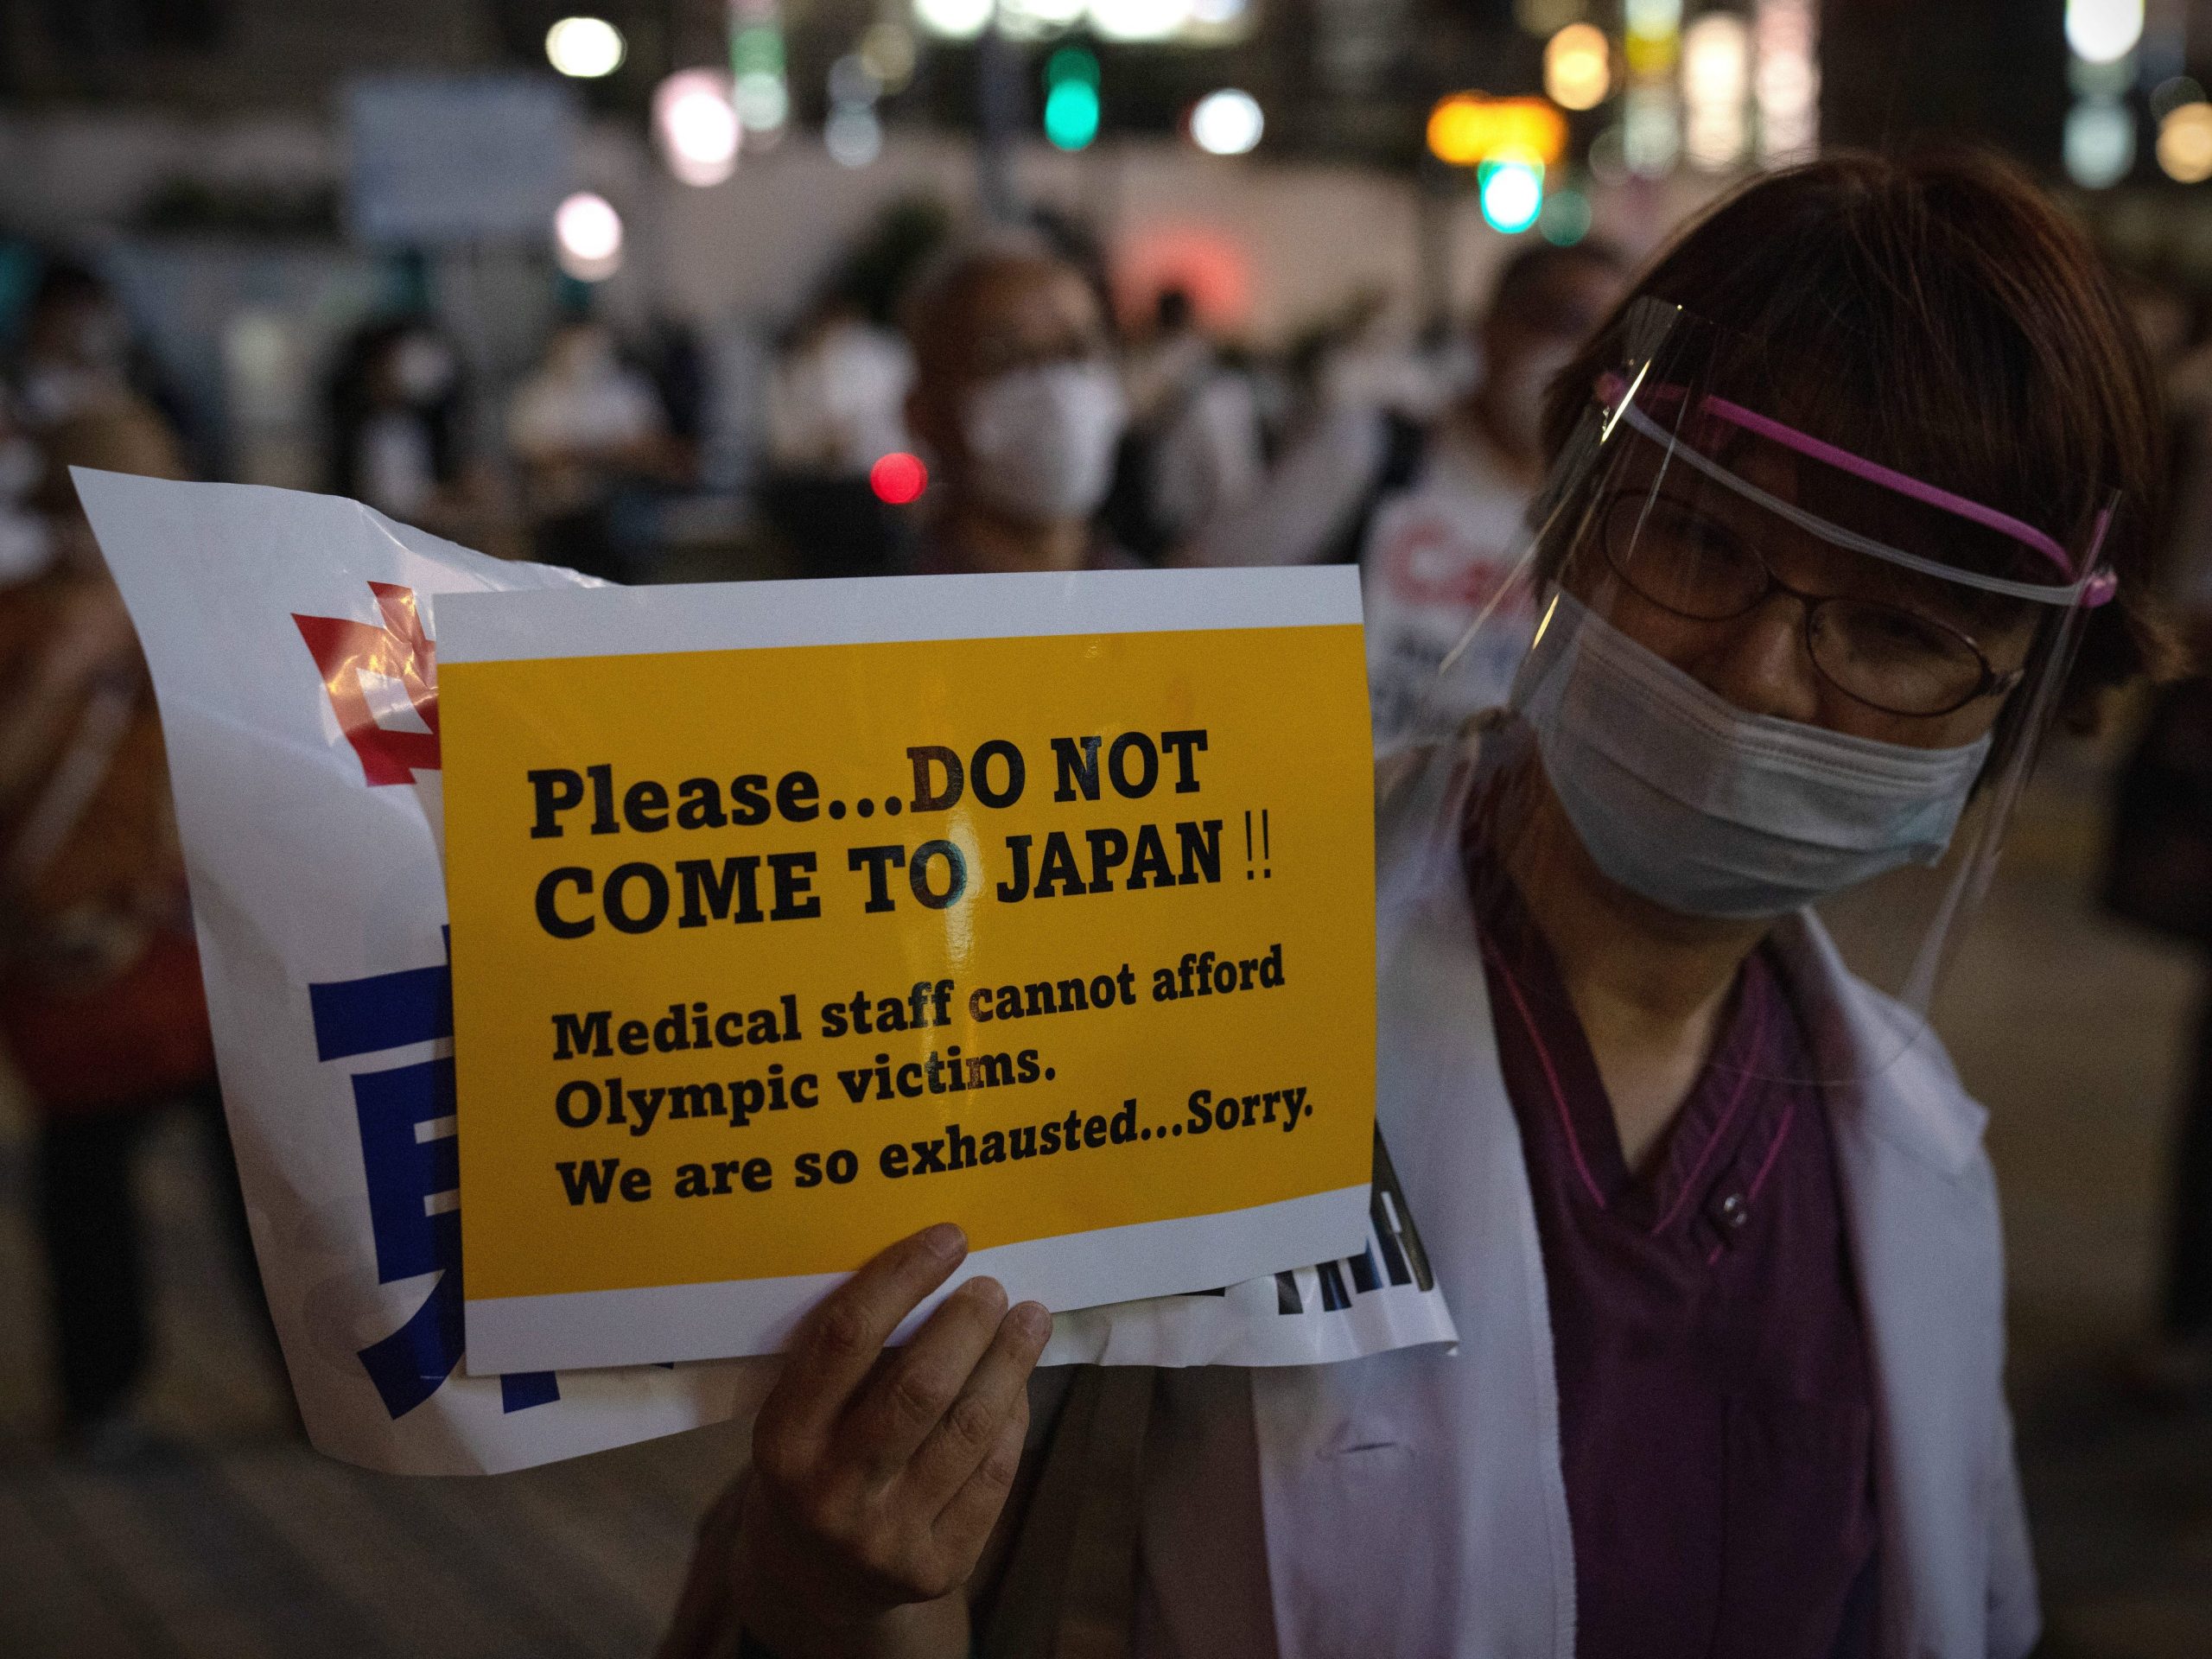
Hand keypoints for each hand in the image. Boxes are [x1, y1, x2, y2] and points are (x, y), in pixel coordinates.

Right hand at [735, 1223, 1052, 1655]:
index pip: (846, 1339)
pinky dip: (1012, 1420)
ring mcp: (886, 1538)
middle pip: (919, 1388)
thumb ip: (849, 1358)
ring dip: (1009, 1362)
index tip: (949, 1238)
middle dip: (968, 1324)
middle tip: (992, 1287)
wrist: (816, 1581)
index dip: (902, 1278)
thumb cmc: (815, 1461)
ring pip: (968, 1430)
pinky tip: (1018, 1384)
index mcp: (783, 1440)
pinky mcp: (938, 1567)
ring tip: (1030, 1318)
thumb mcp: (799, 1415)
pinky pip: (992, 1476)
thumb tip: (935, 1270)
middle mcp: (830, 1493)